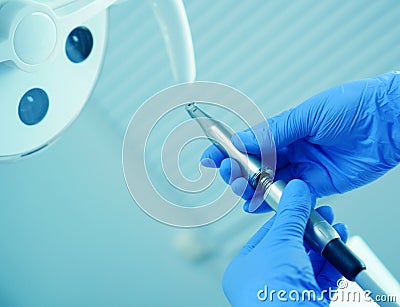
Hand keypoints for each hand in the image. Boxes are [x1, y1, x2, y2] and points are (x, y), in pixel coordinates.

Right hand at [202, 72, 399, 211]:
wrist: (389, 122)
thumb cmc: (354, 106)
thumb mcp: (308, 114)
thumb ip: (274, 132)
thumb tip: (241, 140)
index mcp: (285, 128)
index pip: (248, 141)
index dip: (228, 149)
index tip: (212, 155)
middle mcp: (290, 149)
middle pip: (254, 165)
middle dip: (237, 171)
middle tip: (229, 173)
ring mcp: (302, 168)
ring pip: (268, 183)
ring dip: (252, 188)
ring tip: (242, 189)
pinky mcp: (317, 185)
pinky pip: (289, 196)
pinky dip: (272, 202)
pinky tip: (258, 204)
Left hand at [223, 180, 347, 305]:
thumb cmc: (271, 295)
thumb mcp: (281, 242)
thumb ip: (291, 214)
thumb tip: (296, 190)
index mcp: (244, 268)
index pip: (267, 233)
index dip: (287, 216)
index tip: (302, 203)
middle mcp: (261, 282)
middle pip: (290, 247)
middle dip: (310, 229)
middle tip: (324, 214)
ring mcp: (284, 294)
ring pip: (307, 263)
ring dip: (324, 245)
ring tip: (337, 228)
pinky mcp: (305, 303)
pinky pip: (319, 279)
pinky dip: (331, 264)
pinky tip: (340, 250)